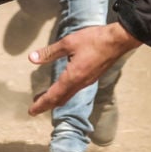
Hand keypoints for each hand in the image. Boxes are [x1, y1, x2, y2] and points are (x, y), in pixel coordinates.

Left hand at [28, 23, 142, 115]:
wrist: (118, 41)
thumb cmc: (94, 40)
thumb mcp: (68, 43)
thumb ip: (50, 52)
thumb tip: (32, 58)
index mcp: (73, 77)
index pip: (53, 95)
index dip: (41, 104)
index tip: (31, 111)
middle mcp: (80, 83)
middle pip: (61, 99)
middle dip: (47, 104)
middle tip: (35, 107)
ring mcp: (88, 81)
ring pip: (69, 95)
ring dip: (56, 98)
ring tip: (45, 97)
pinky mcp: (92, 76)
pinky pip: (75, 90)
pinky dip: (65, 92)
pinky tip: (62, 86)